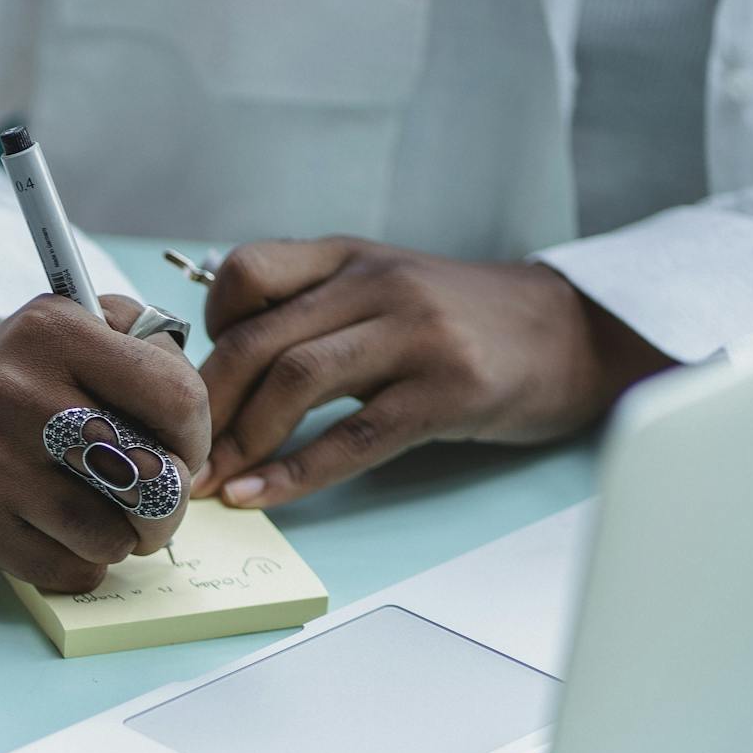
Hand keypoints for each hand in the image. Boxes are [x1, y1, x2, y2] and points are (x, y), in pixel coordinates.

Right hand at [0, 295, 211, 592]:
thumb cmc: (36, 368)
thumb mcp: (92, 320)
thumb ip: (158, 349)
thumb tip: (190, 435)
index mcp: (54, 332)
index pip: (179, 400)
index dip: (198, 435)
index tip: (180, 447)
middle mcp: (15, 393)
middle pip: (153, 479)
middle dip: (171, 499)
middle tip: (154, 493)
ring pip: (114, 537)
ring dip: (125, 536)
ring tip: (103, 510)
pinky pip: (71, 571)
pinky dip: (84, 561)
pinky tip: (64, 531)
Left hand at [198, 238, 671, 507]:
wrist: (571, 332)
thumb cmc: (458, 321)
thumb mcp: (380, 288)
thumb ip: (308, 310)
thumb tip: (219, 370)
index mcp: (347, 256)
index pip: (246, 272)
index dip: (208, 327)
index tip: (204, 378)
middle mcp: (376, 284)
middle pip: (259, 339)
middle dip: (209, 405)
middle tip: (181, 452)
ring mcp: (414, 334)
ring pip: (296, 381)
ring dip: (241, 441)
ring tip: (211, 483)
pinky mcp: (447, 390)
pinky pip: (353, 437)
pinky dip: (294, 472)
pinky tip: (257, 496)